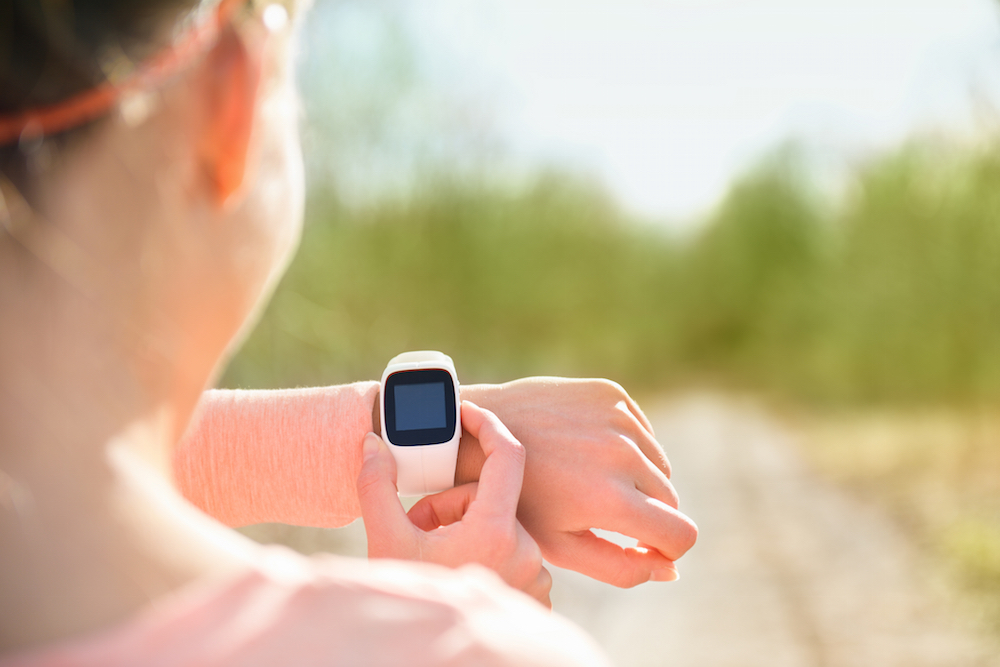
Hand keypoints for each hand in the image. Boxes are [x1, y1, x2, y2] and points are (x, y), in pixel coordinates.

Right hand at [357, 401, 551, 606]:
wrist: (426, 658)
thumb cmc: (411, 600)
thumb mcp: (384, 541)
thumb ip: (377, 486)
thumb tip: (371, 442)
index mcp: (495, 531)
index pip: (507, 455)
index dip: (486, 424)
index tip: (465, 413)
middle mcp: (527, 552)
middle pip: (489, 498)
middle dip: (450, 505)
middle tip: (419, 528)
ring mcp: (536, 577)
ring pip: (499, 527)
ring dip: (464, 531)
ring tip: (433, 559)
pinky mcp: (537, 596)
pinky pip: (512, 555)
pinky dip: (483, 556)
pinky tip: (456, 575)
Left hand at [460, 378, 697, 587]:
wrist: (479, 434)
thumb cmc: (519, 502)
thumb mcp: (562, 547)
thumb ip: (622, 568)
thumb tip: (670, 568)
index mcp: (610, 499)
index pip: (681, 535)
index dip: (667, 549)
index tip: (643, 546)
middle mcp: (622, 455)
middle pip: (671, 499)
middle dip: (647, 513)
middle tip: (603, 511)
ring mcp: (617, 418)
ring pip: (659, 464)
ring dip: (638, 478)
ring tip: (591, 480)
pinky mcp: (610, 393)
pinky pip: (642, 430)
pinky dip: (627, 445)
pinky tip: (588, 449)